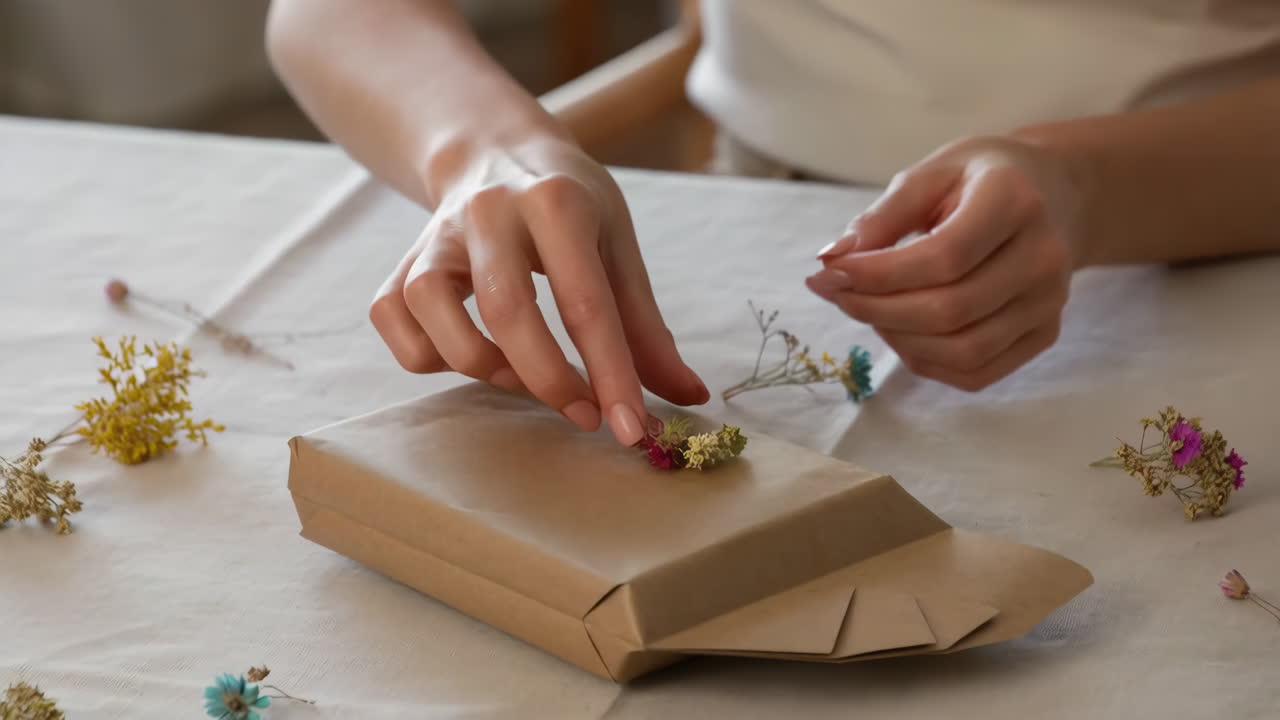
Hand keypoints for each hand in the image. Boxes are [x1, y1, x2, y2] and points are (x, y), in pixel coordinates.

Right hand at [369, 138, 707, 444]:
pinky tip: (475, 352)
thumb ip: (647, 328)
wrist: (495, 152)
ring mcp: (433, 236)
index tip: (631, 429)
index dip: (612, 374)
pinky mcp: (399, 262)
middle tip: (586, 415)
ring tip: (525, 373)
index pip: (586, 301)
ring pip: (435, 318)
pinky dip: (432, 356)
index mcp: (556, 201)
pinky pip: (396, 326)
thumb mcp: (618, 246)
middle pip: (507, 313)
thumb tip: (689, 397)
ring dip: (486, 368)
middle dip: (551, 382)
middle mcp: (488, 212)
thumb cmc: (568, 207)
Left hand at [806, 135, 1086, 390]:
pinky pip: (976, 373)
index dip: (877, 274)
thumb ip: (880, 217)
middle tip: (836, 293)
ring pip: (962, 350)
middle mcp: (1044, 256)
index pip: (942, 258)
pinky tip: (901, 331)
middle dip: (876, 309)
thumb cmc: (979, 180)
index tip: (830, 272)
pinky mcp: (1044, 334)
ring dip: (897, 339)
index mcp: (1016, 200)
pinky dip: (926, 362)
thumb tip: (831, 261)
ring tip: (868, 309)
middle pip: (949, 310)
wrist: (1054, 194)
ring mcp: (1049, 302)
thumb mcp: (929, 175)